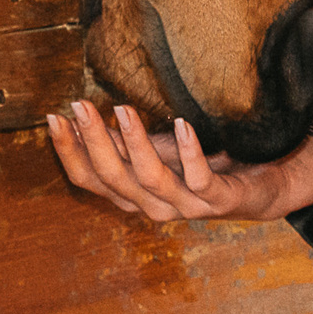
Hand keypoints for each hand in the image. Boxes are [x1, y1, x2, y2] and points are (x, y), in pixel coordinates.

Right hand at [45, 99, 312, 223]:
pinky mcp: (219, 200)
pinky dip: (189, 152)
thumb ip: (123, 144)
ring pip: (150, 180)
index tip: (54, 118)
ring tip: (123, 109)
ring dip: (135, 144)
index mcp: (134, 195)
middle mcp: (154, 207)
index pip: (90, 179)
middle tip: (79, 106)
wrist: (258, 186)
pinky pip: (200, 180)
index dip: (69, 151)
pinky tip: (183, 125)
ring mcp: (187, 206)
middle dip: (93, 142)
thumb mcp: (157, 150)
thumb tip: (80, 119)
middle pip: (113, 179)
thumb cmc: (201, 165)